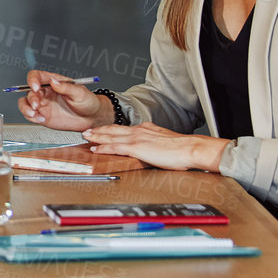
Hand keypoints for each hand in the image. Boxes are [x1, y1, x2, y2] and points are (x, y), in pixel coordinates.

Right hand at [17, 71, 109, 130]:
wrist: (91, 118)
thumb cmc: (88, 102)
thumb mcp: (80, 92)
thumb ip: (66, 87)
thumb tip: (54, 81)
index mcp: (53, 82)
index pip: (37, 76)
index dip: (33, 80)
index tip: (36, 87)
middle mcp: (46, 92)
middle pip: (29, 91)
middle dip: (31, 98)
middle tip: (38, 105)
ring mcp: (43, 104)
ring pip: (25, 103)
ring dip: (26, 108)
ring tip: (35, 114)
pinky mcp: (43, 115)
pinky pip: (30, 115)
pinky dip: (31, 117)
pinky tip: (41, 119)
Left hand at [81, 122, 227, 171]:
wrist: (191, 148)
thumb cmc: (183, 148)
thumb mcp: (166, 140)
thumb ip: (155, 140)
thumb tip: (151, 145)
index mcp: (147, 129)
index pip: (124, 128)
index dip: (111, 129)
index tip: (102, 129)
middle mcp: (140, 131)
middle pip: (114, 129)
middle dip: (99, 130)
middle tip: (87, 131)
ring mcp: (137, 139)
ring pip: (111, 136)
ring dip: (97, 136)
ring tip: (86, 137)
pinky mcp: (137, 148)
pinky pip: (115, 147)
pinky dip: (103, 148)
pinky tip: (96, 149)